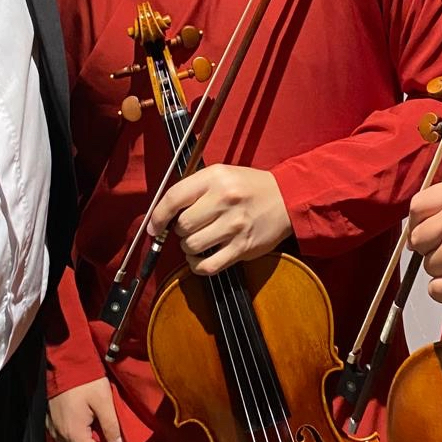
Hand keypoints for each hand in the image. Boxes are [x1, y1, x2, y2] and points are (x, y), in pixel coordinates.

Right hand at [46, 376, 124, 441]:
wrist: (64, 360)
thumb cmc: (85, 378)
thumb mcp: (104, 399)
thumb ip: (112, 426)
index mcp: (73, 433)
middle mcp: (60, 437)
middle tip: (116, 437)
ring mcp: (54, 431)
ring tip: (104, 427)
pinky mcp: (53, 425)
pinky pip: (70, 440)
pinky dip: (83, 437)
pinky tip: (91, 423)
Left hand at [150, 166, 291, 275]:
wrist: (287, 198)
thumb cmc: (250, 187)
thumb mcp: (222, 175)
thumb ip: (194, 189)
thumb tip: (163, 214)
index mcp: (215, 178)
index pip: (174, 197)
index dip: (158, 215)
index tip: (154, 226)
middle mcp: (224, 200)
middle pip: (182, 226)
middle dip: (180, 230)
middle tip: (190, 227)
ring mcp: (234, 226)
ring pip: (192, 246)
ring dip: (189, 247)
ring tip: (198, 240)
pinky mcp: (242, 248)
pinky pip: (207, 266)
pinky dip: (198, 265)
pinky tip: (201, 258)